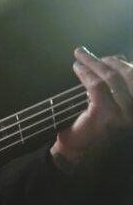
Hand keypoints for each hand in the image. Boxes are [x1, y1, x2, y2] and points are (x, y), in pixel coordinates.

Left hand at [50, 47, 132, 173]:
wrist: (77, 152)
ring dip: (94, 63)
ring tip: (80, 56)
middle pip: (128, 75)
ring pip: (111, 79)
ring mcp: (122, 115)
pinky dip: (86, 74)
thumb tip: (120, 58)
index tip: (112, 56)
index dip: (125, 63)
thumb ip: (116, 86)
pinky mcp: (105, 115)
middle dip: (108, 60)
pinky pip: (96, 87)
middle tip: (87, 53)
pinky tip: (77, 68)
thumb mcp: (110, 104)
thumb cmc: (92, 127)